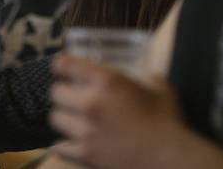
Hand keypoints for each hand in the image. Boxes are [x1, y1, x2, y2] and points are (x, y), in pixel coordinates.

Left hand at [49, 54, 186, 168]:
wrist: (168, 158)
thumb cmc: (167, 120)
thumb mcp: (158, 86)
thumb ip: (144, 75)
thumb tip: (140, 72)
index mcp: (108, 81)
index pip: (66, 65)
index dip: (61, 64)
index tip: (62, 67)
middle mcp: (91, 103)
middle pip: (55, 92)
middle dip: (63, 92)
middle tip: (72, 95)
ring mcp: (86, 131)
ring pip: (54, 118)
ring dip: (64, 116)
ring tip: (73, 118)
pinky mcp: (85, 155)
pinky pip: (59, 146)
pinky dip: (65, 143)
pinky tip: (74, 140)